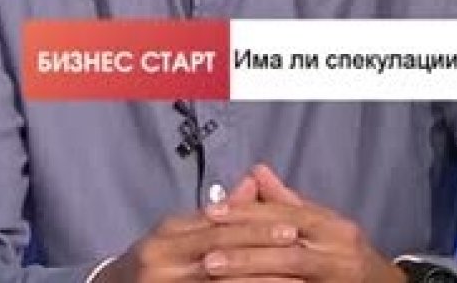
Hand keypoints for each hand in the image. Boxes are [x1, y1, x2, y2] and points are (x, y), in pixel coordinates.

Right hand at [94, 184, 299, 282]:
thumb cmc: (156, 261)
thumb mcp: (179, 233)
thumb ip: (217, 214)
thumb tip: (252, 183)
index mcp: (166, 236)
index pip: (216, 228)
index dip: (256, 227)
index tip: (292, 228)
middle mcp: (160, 260)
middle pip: (219, 254)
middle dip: (262, 252)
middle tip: (299, 252)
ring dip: (260, 282)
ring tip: (295, 281)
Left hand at [198, 165, 405, 281]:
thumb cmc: (345, 253)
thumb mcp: (321, 223)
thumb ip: (285, 201)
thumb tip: (256, 171)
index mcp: (331, 226)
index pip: (284, 214)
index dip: (246, 213)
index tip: (211, 213)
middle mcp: (337, 249)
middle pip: (284, 246)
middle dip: (244, 249)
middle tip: (207, 254)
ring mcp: (334, 276)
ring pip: (287, 272)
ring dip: (249, 273)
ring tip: (215, 274)